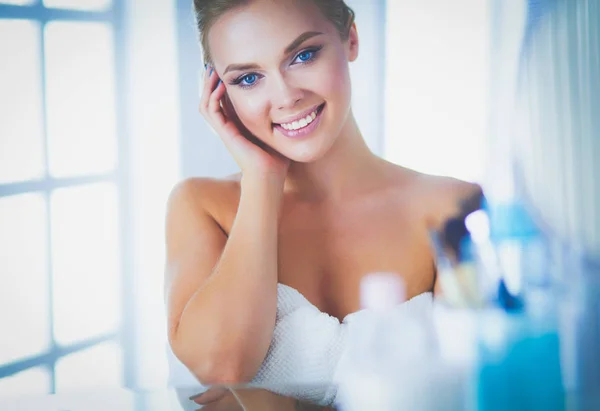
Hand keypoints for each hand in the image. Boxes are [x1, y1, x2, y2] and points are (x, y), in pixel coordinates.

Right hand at [199, 65, 289, 182]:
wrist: (270, 175)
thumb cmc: (276, 157)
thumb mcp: (277, 129)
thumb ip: (279, 116)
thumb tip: (292, 101)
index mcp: (237, 124)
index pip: (223, 99)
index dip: (222, 83)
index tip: (226, 67)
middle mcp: (227, 126)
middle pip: (210, 99)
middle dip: (210, 81)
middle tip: (213, 63)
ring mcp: (224, 130)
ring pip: (206, 104)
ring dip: (207, 86)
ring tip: (212, 70)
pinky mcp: (225, 134)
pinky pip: (212, 112)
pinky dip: (213, 97)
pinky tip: (220, 86)